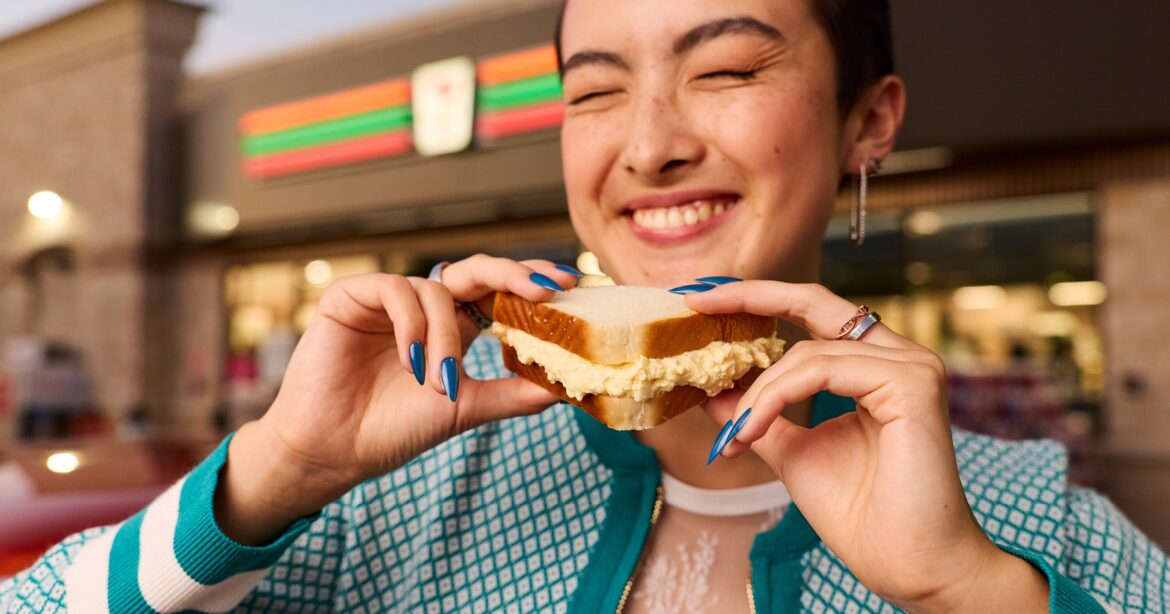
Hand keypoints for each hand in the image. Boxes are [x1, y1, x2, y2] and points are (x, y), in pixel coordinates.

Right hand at [217, 255, 576, 543]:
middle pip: (476, 271)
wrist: (334, 451)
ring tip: (440, 381)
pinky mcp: (351, 297)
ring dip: (447, 338)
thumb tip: (566, 388)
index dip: (532, 284)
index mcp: (452, 327)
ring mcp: (387, 300)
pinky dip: (411, 324)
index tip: (570, 287)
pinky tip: (410, 360)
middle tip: (545, 289)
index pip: (499, 293)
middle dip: (514, 274)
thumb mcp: (464, 409)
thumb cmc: (392, 430)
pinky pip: (395, 290)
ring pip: (437, 290)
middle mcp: (424, 307)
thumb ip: (512, 394)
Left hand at [687, 282, 1047, 612]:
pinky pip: (823, 369)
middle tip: (694, 300)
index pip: (813, 313)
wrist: (908, 565)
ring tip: (736, 433)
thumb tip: (712, 391)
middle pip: (815, 300)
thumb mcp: (792, 452)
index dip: (758, 300)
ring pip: (808, 350)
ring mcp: (911, 366)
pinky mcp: (911, 384)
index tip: (701, 300)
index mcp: (877, 366)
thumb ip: (760, 416)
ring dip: (758, 392)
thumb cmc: (862, 515)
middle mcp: (899, 356)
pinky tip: (753, 429)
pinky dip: (777, 397)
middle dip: (749, 296)